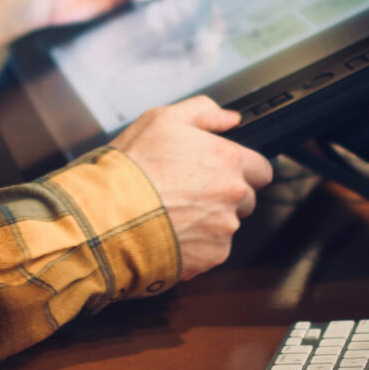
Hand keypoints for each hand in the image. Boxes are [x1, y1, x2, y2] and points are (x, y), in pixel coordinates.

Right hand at [110, 96, 273, 280]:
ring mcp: (223, 229)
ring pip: (226, 226)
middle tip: (188, 193)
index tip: (220, 173)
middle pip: (245, 199)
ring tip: (172, 215)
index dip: (241, 170)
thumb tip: (230, 119)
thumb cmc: (131, 169)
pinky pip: (211, 251)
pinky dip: (195, 246)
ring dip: (208, 222)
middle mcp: (233, 195)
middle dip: (224, 196)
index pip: (261, 169)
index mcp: (228, 159)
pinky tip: (170, 233)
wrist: (107, 216)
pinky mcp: (210, 257)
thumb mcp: (160, 120)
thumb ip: (203, 112)